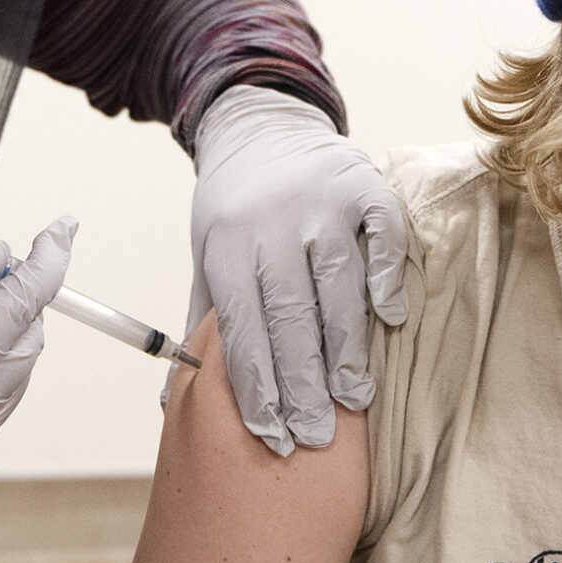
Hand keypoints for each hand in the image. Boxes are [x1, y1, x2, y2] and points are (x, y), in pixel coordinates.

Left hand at [188, 84, 406, 455]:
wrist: (262, 127)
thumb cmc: (233, 210)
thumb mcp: (206, 257)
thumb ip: (201, 324)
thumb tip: (172, 400)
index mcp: (226, 244)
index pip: (242, 328)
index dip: (257, 386)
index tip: (272, 435)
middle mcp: (272, 222)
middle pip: (290, 315)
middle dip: (302, 383)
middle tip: (314, 435)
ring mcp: (321, 201)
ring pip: (337, 285)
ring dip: (346, 348)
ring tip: (352, 399)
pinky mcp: (363, 185)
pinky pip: (382, 235)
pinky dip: (385, 277)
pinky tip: (390, 320)